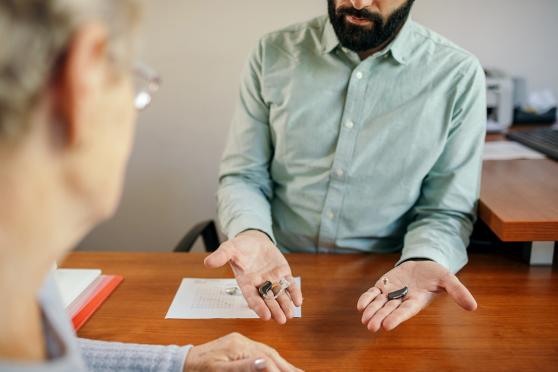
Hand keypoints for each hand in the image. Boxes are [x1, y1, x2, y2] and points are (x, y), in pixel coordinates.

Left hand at [184, 332, 301, 371]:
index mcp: (238, 344)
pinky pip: (258, 353)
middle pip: (270, 353)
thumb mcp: (220, 371)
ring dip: (281, 364)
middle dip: (287, 366)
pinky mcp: (236, 347)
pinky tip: (275, 366)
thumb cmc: (198, 369)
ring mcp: (239, 343)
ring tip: (293, 371)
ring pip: (266, 353)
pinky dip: (269, 361)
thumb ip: (244, 367)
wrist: (181, 363)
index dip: (281, 369)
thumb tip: (265, 363)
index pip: (266, 358)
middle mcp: (241, 340)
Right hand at [204, 230, 302, 323]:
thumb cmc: (239, 247)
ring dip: (285, 305)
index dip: (258, 306)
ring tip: (290, 315)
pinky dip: (294, 293)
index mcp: (246, 282)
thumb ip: (220, 256)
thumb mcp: (229, 249)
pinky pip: (289, 285)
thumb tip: (207, 262)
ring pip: (279, 295)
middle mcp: (259, 284)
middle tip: (282, 320)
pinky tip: (299, 301)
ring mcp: (272, 280)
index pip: (252, 297)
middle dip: (275, 310)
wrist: (253, 240)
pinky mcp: (282, 273)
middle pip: (268, 299)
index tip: (265, 316)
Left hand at [357, 260, 476, 331]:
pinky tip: (361, 306)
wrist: (423, 264)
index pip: (405, 311)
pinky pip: (373, 294)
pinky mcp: (383, 286)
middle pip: (389, 310)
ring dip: (372, 311)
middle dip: (380, 318)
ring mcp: (391, 294)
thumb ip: (458, 292)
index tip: (387, 325)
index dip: (396, 317)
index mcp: (416, 301)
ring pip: (379, 304)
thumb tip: (473, 306)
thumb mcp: (448, 279)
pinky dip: (367, 299)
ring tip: (365, 319)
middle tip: (371, 327)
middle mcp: (402, 300)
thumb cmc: (436, 274)